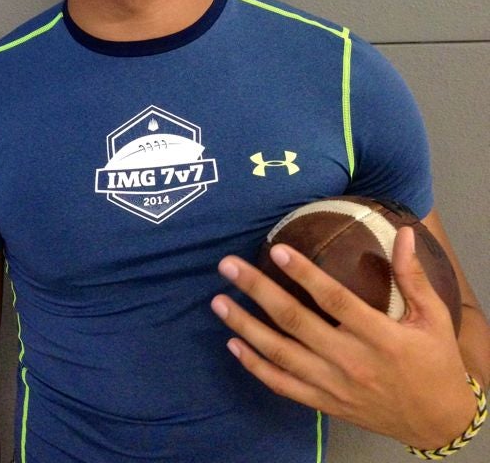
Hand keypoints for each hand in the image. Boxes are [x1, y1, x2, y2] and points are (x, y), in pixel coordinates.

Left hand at [211, 227, 475, 448]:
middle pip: (295, 322)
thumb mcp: (434, 317)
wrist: (436, 420)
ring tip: (217, 302)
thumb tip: (404, 233)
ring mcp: (333, 386)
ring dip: (245, 326)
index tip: (276, 250)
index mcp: (378, 336)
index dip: (304, 274)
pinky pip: (282, 385)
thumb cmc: (434, 361)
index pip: (334, 299)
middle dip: (257, 291)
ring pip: (279, 354)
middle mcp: (350, 361)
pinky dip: (255, 366)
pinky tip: (233, 345)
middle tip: (228, 266)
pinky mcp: (324, 403)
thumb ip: (412, 275)